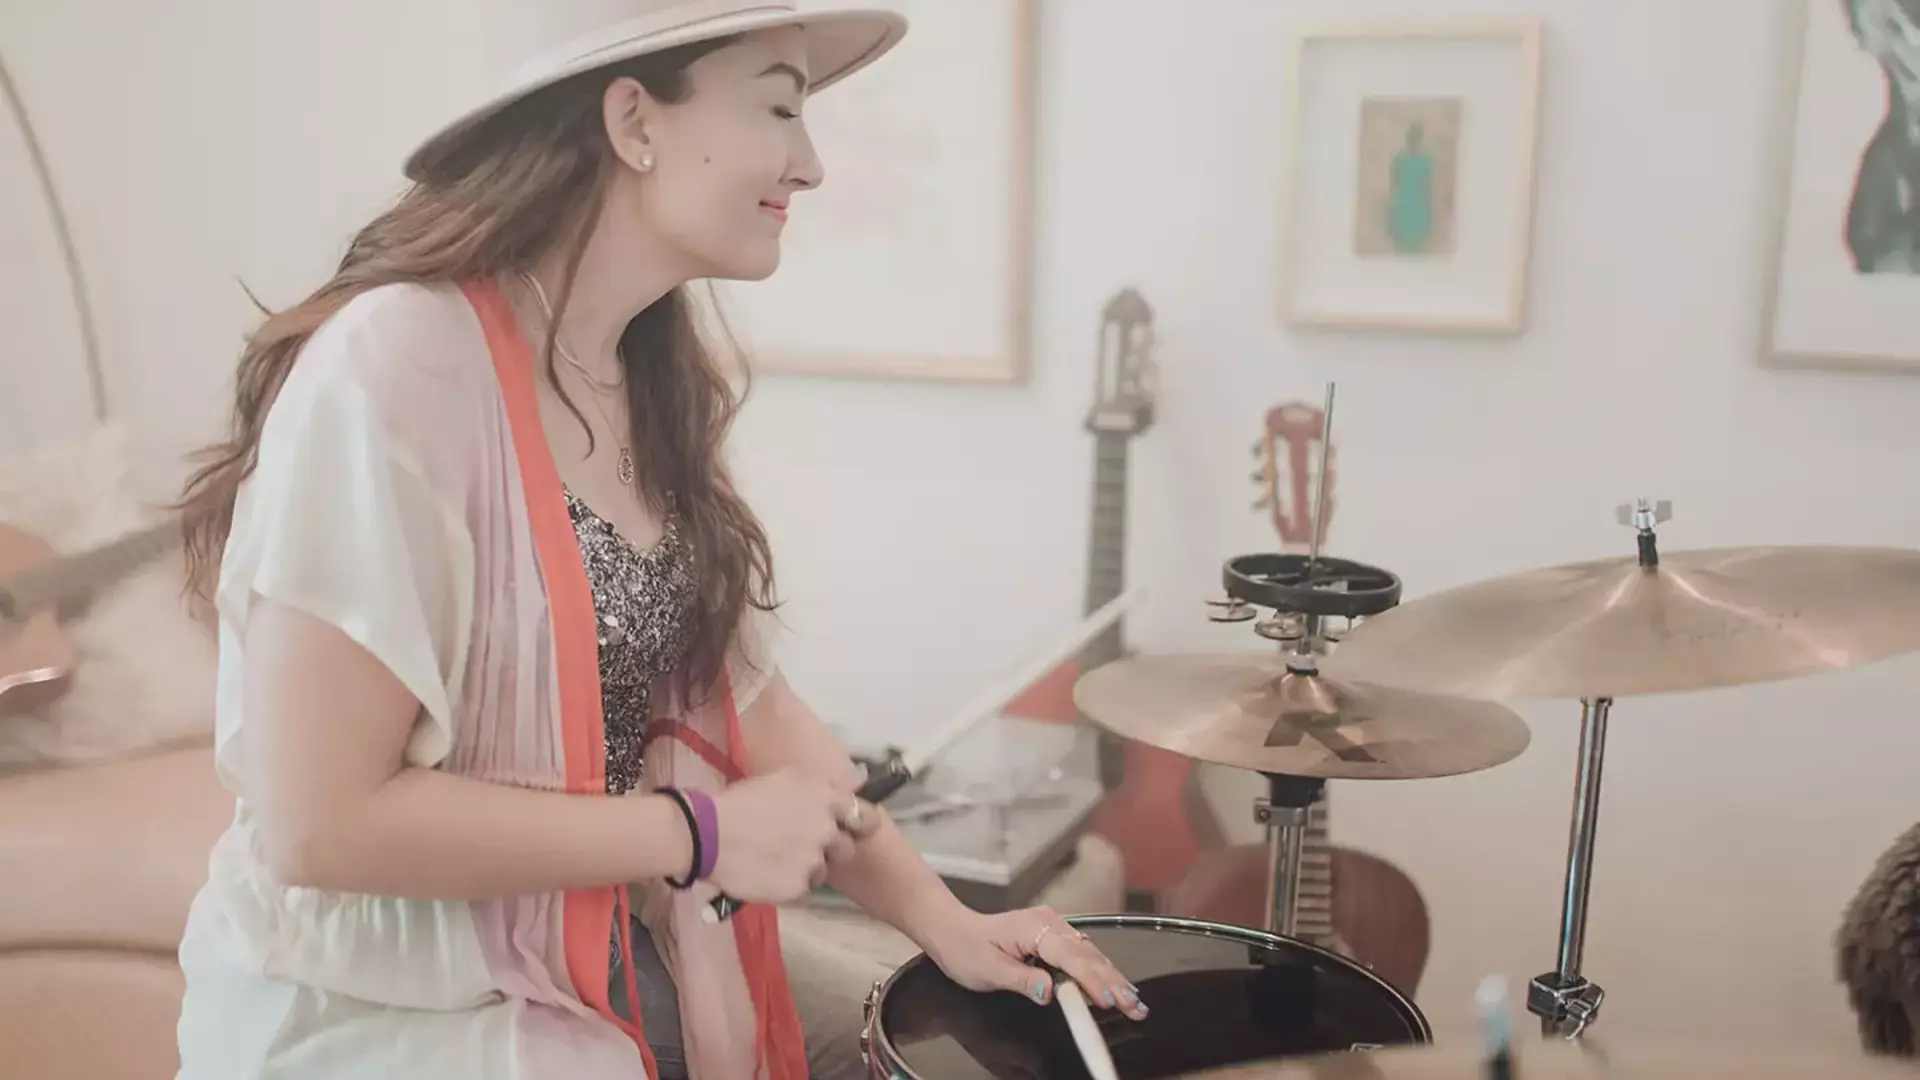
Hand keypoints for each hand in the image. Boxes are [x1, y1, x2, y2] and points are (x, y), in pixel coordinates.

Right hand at [703, 769, 864, 902]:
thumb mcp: (786, 779)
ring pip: (822, 871)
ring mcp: (813, 861)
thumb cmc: (742, 800)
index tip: (851, 829)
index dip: (861, 824)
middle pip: (846, 848)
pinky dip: (787, 883)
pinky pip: (802, 889)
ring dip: (807, 867)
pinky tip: (766, 872)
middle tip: (801, 845)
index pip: (867, 817)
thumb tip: (860, 779)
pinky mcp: (797, 888)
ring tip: (776, 858)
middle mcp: (826, 830)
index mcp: (826, 800)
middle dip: (829, 848)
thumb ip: (827, 784)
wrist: (708, 834)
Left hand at [922, 905, 1147, 1020]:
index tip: (1109, 1000)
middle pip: (1088, 955)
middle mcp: (1049, 922)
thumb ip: (1021, 980)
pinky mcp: (1054, 936)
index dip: (1092, 980)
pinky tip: (1115, 987)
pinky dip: (1100, 973)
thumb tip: (1049, 991)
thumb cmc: (965, 949)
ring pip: (1090, 954)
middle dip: (1113, 982)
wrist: (952, 929)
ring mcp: (1054, 927)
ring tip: (1133, 1002)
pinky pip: (1082, 955)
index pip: (1070, 956)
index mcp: (1033, 928)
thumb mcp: (987, 970)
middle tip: (1135, 1007)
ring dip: (1112, 979)